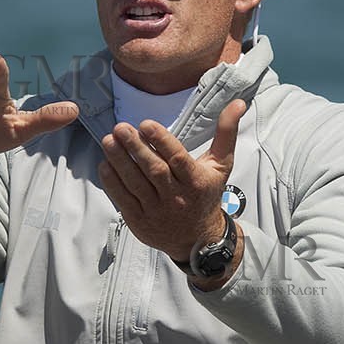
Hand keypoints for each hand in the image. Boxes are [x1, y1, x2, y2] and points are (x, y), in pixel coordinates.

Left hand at [98, 99, 246, 268]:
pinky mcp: (140, 222)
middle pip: (154, 170)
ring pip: (135, 184)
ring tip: (109, 141)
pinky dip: (113, 182)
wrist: (199, 239)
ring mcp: (156, 211)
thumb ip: (226, 132)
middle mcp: (176, 197)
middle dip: (135, 148)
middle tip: (120, 128)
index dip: (161, 141)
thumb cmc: (207, 194)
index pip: (177, 159)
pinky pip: (123, 200)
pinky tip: (105, 164)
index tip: (146, 124)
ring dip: (120, 161)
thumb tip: (238, 103)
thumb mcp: (221, 165)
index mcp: (196, 181)